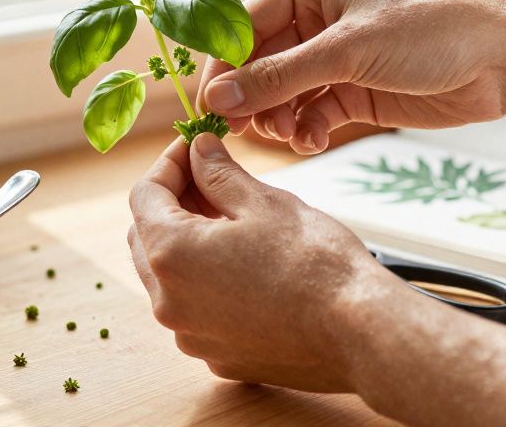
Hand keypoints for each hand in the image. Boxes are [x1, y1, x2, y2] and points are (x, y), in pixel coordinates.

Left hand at [127, 133, 409, 392]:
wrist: (361, 333)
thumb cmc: (315, 263)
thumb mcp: (263, 201)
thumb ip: (218, 173)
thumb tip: (198, 150)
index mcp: (171, 256)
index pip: (144, 196)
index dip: (168, 164)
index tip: (194, 147)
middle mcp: (168, 303)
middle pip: (147, 238)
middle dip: (172, 201)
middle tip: (211, 175)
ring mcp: (191, 336)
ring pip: (169, 277)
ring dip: (187, 241)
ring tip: (230, 215)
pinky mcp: (218, 357)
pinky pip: (196, 310)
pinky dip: (206, 280)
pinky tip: (244, 262)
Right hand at [199, 0, 505, 153]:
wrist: (500, 60)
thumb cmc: (430, 31)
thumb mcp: (348, 51)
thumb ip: (280, 77)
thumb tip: (217, 99)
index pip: (244, 24)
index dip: (224, 64)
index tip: (209, 103)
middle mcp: (316, 18)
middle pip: (258, 63)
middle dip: (252, 98)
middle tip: (243, 131)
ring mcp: (333, 57)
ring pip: (281, 93)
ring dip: (278, 118)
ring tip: (291, 136)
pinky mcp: (352, 91)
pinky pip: (309, 113)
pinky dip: (305, 130)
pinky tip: (313, 142)